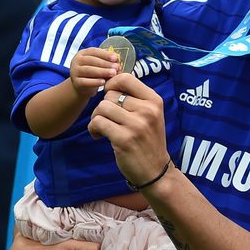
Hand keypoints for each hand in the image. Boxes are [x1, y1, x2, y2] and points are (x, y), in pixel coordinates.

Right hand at [69, 47, 118, 98]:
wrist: (82, 87)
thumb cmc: (93, 73)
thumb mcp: (98, 64)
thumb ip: (106, 60)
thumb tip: (117, 59)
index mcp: (82, 53)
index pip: (94, 51)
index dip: (105, 54)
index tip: (116, 58)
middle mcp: (76, 61)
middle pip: (92, 60)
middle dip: (105, 63)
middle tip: (116, 67)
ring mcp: (74, 71)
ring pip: (89, 70)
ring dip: (102, 72)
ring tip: (113, 73)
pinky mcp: (76, 82)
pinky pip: (85, 82)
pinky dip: (95, 82)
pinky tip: (103, 82)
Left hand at [87, 72, 169, 187]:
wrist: (155, 170)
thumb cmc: (149, 140)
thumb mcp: (151, 115)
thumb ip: (135, 98)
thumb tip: (111, 82)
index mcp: (155, 101)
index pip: (126, 78)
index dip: (112, 84)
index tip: (109, 95)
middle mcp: (147, 110)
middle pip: (110, 95)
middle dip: (103, 106)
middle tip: (107, 119)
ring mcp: (136, 125)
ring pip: (102, 108)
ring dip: (96, 118)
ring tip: (101, 128)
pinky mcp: (123, 139)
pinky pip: (97, 123)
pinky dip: (93, 129)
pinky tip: (99, 136)